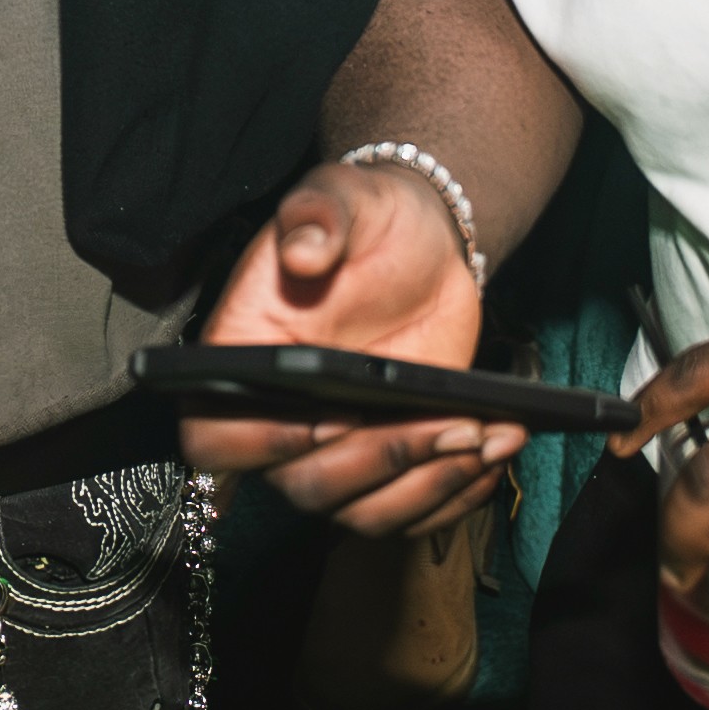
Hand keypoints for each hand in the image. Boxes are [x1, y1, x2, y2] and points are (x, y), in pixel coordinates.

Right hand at [183, 160, 517, 536]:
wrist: (421, 242)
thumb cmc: (365, 219)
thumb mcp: (341, 197)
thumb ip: (317, 216)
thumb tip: (304, 251)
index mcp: (245, 359)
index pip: (214, 435)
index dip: (260, 445)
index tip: (330, 418)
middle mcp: (281, 418)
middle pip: (304, 486)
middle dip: (379, 464)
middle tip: (445, 424)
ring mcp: (338, 447)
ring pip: (363, 511)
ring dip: (428, 486)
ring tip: (482, 436)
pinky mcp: (390, 461)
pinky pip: (411, 512)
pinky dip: (455, 495)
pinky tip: (494, 451)